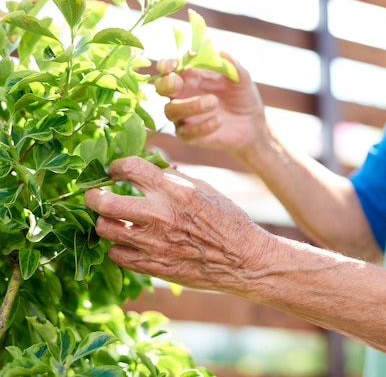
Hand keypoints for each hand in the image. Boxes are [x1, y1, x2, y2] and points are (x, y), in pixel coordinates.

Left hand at [84, 156, 268, 290]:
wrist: (243, 260)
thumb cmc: (228, 221)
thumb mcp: (206, 189)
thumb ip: (175, 178)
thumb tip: (150, 167)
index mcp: (175, 190)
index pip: (130, 168)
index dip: (117, 166)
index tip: (115, 171)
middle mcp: (160, 215)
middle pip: (104, 202)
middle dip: (93, 195)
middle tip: (94, 195)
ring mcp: (154, 243)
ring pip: (105, 229)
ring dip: (105, 222)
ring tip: (112, 220)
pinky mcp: (153, 266)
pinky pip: (117, 255)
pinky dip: (118, 247)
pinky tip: (128, 242)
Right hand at [154, 53, 268, 155]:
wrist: (252, 124)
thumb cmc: (242, 97)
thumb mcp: (242, 80)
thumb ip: (233, 66)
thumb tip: (223, 54)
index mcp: (190, 77)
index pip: (169, 68)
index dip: (166, 65)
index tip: (172, 64)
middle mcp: (182, 95)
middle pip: (160, 88)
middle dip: (165, 84)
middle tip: (177, 82)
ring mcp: (184, 116)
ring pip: (171, 110)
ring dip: (190, 105)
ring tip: (214, 101)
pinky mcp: (190, 136)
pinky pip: (187, 132)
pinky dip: (202, 126)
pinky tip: (219, 121)